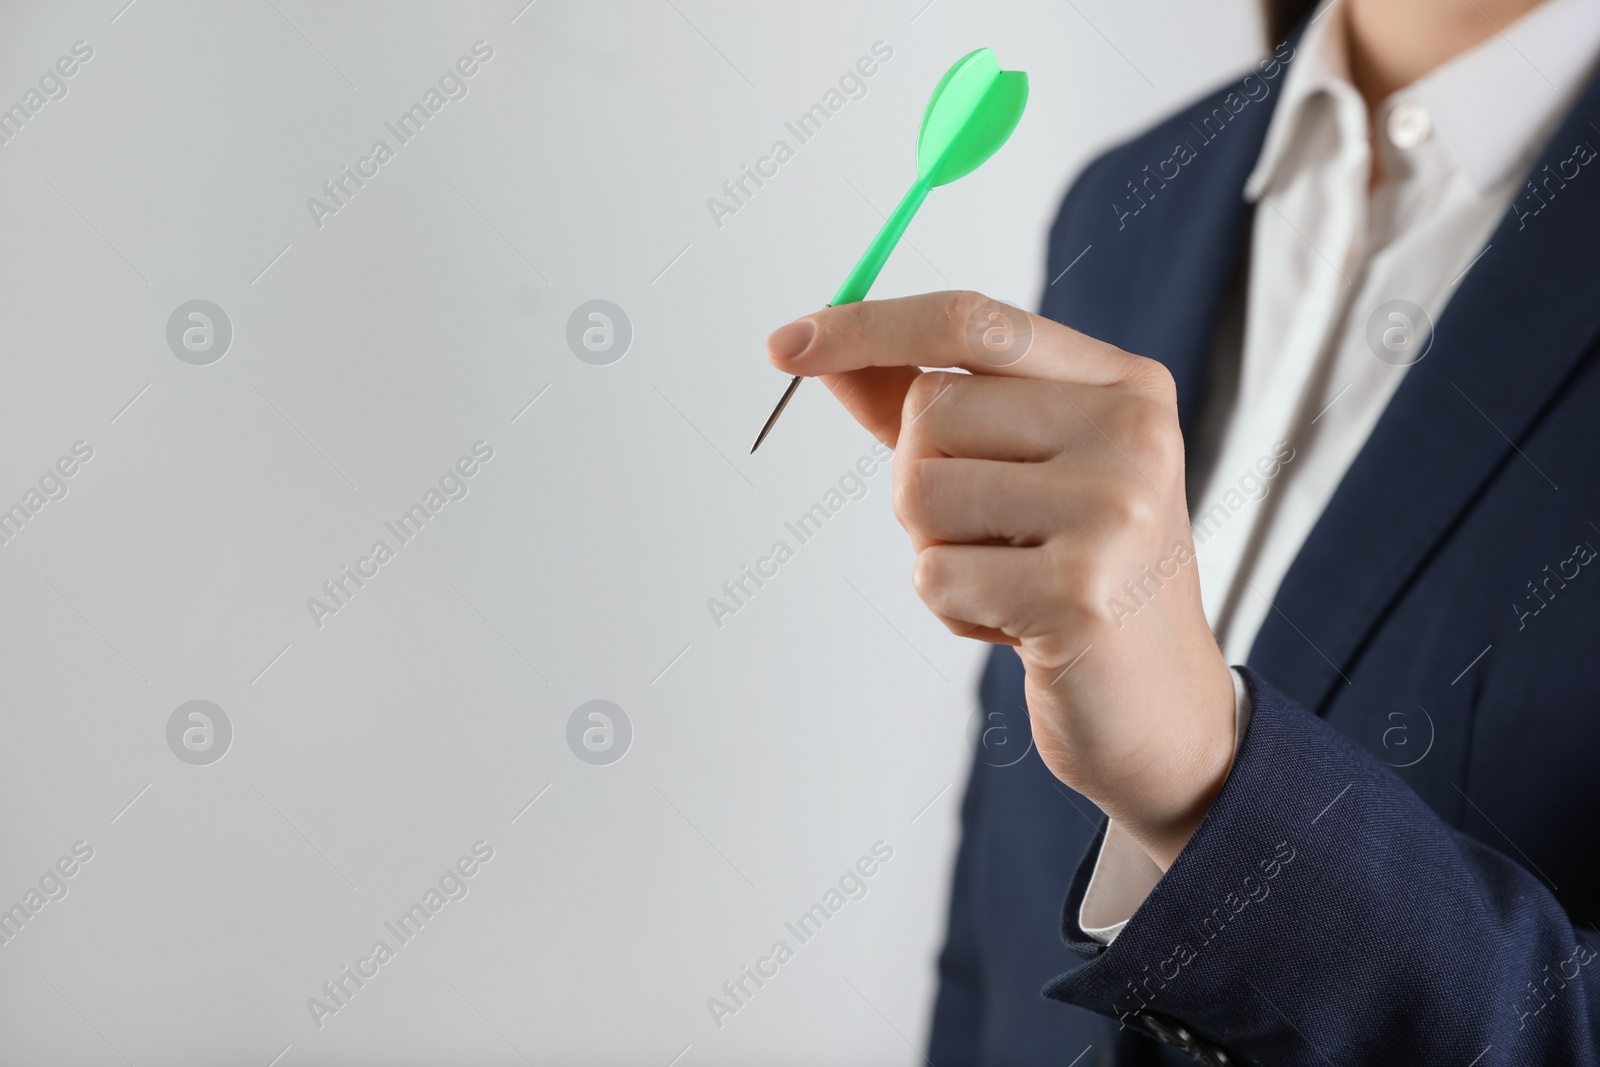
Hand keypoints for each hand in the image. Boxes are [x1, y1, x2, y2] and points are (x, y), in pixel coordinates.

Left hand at [767, 291, 1235, 867]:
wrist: (1162, 711)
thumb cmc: (1078, 576)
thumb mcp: (1016, 471)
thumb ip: (922, 405)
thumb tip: (822, 350)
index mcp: (1124, 384)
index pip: (971, 322)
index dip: (869, 327)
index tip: (787, 344)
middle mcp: (1131, 431)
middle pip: (931, 414)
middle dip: (922, 482)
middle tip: (997, 536)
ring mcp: (1113, 510)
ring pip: (919, 495)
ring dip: (937, 551)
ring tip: (1012, 579)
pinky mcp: (1077, 592)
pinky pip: (934, 575)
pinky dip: (952, 608)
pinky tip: (1019, 626)